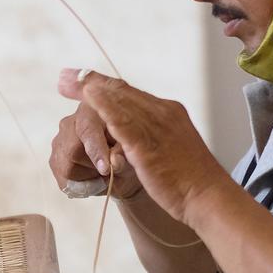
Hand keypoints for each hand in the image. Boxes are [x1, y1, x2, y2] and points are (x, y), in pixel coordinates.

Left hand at [57, 69, 229, 223]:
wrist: (208, 196)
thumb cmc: (190, 180)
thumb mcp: (171, 149)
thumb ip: (151, 139)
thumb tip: (128, 141)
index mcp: (169, 112)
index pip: (132, 93)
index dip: (105, 85)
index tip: (83, 78)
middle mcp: (164, 113)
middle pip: (122, 92)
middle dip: (91, 82)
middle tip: (64, 76)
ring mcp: (157, 127)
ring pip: (120, 102)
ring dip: (92, 91)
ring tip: (68, 82)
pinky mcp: (149, 145)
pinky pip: (123, 122)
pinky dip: (105, 108)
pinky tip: (89, 99)